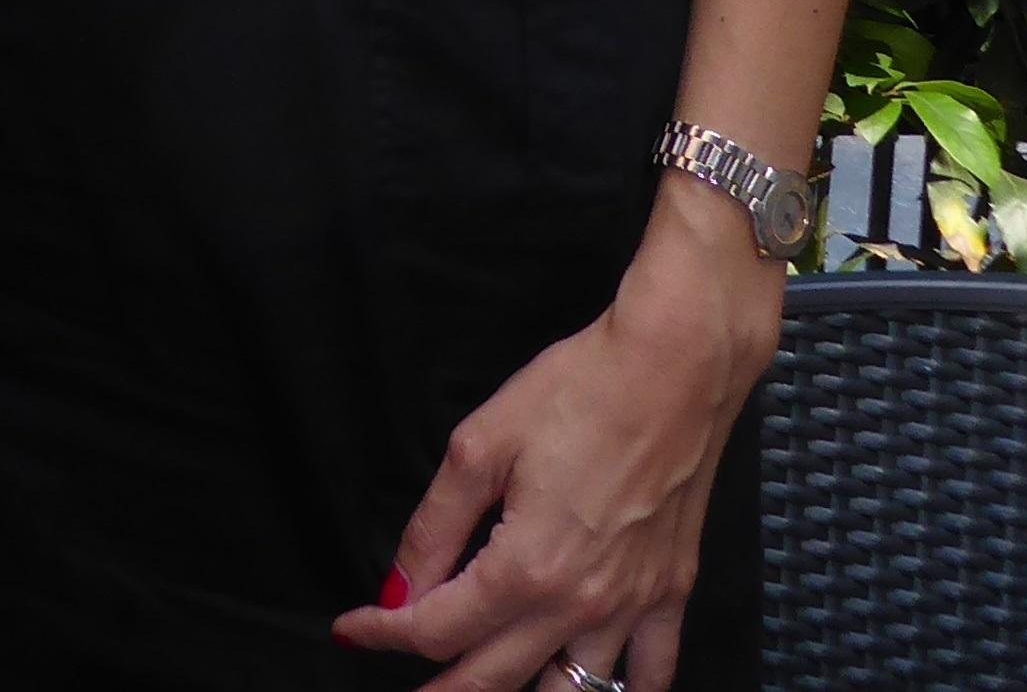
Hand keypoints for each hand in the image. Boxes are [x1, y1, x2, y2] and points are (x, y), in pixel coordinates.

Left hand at [327, 189, 782, 690]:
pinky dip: (619, 691)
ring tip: (480, 687)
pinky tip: (586, 685)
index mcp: (526, 568)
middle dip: (440, 691)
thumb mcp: (481, 445)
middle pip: (493, 679)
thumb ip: (435, 526)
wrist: (673, 368)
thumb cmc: (577, 392)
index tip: (352, 629)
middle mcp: (580, 605)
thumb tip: (399, 589)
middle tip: (405, 689)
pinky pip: (649, 674)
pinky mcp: (671, 593)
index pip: (437, 628)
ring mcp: (632, 607)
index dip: (384, 633)